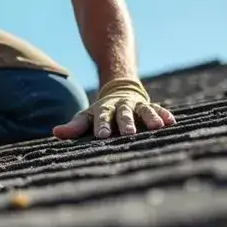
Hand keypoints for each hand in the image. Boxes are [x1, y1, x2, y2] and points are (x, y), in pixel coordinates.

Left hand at [53, 77, 175, 139]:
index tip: (102, 135)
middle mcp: (121, 106)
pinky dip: (164, 114)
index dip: (102, 125)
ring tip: (156, 127)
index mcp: (104, 109)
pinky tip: (171, 121)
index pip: (102, 117)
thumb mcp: (87, 117)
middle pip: (123, 114)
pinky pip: (158, 109)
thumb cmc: (101, 112)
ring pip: (143, 110)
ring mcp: (136, 105)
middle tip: (129, 133)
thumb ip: (74, 126)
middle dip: (126, 123)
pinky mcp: (150, 106)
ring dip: (150, 117)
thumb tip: (55, 132)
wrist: (119, 90)